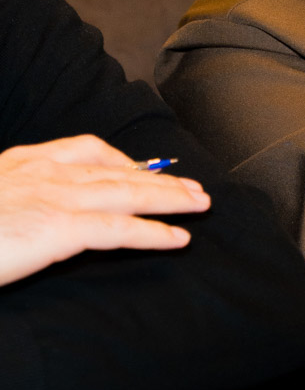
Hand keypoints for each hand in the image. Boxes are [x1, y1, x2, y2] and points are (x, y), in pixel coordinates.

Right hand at [0, 135, 210, 284]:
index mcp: (23, 160)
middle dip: (159, 178)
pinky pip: (120, 230)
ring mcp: (54, 198)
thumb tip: (38, 215)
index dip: (123, 160)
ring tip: (200, 205)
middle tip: (193, 187)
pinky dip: (155, 233)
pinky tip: (179, 239)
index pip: (86, 150)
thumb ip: (19, 198)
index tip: (145, 168)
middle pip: (117, 170)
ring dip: (170, 199)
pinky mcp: (59, 229)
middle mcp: (44, 171)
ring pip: (128, 193)